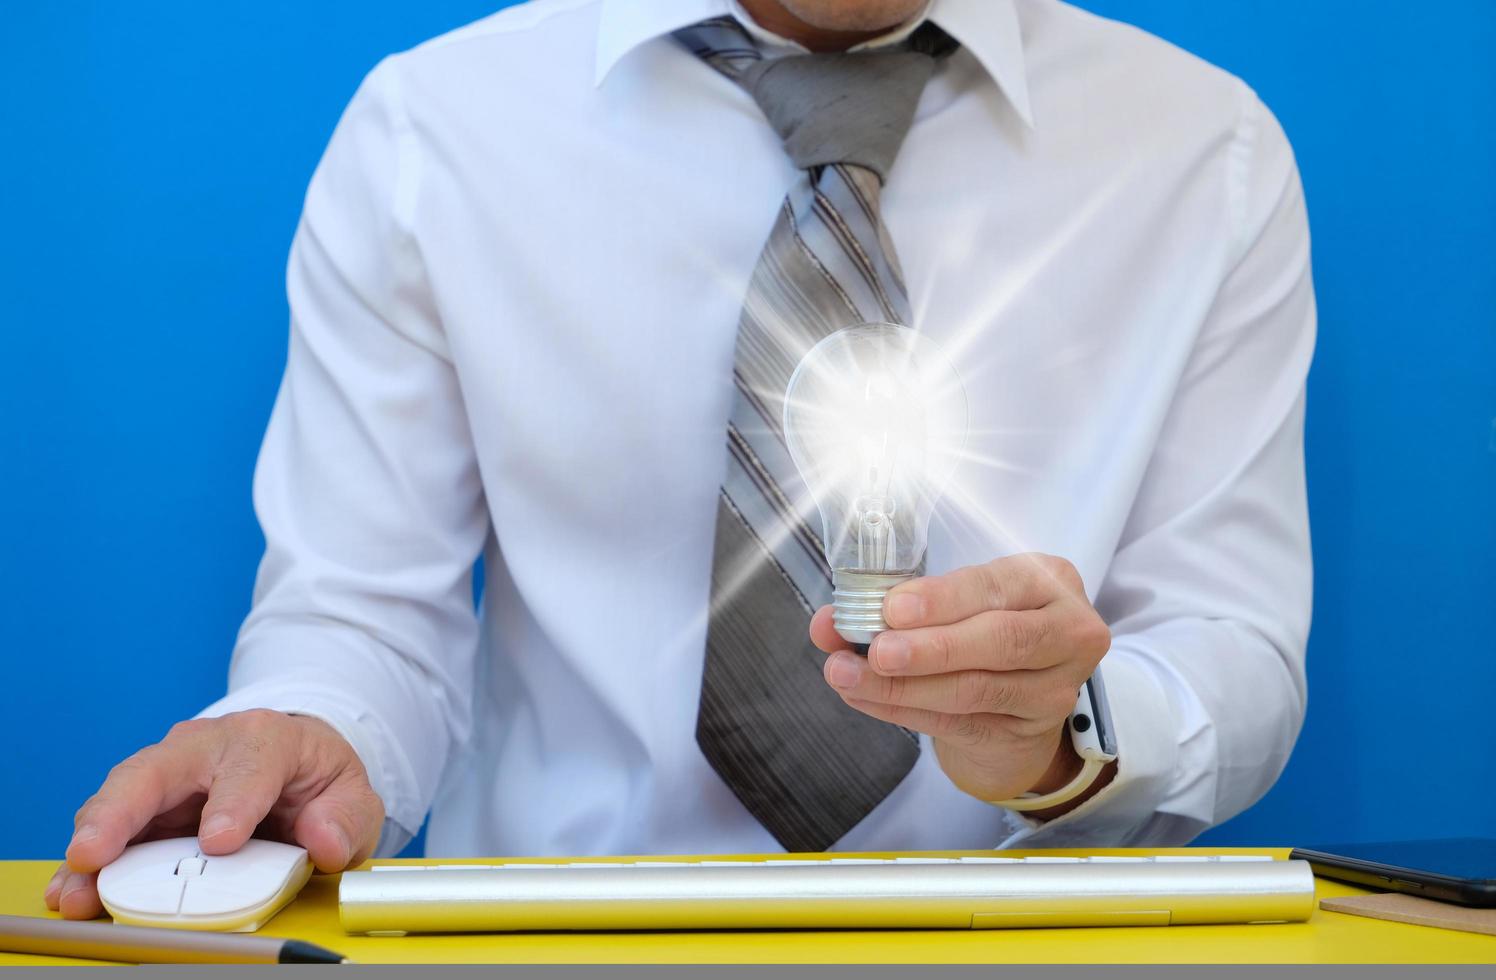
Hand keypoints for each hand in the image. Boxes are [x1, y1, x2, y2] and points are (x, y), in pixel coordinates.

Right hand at [44, 709, 383, 918]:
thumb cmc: (316, 779)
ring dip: (93, 845)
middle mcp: (207, 748)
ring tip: (76, 887)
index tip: (219, 841)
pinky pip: (110, 830)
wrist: (294, 765)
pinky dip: (89, 864)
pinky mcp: (145, 806)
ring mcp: (169, 774)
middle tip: (96, 852)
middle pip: (157, 771)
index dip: (234, 802)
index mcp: (267, 739)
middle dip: (122, 812)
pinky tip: (71, 890)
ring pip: (120, 800)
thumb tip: (324, 841)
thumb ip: (345, 819)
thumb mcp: (350, 795)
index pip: (250, 766)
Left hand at [811, 554, 1113, 811]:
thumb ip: (895, 606)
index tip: (892, 608)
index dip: (943, 598)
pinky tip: (865, 697)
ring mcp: (1056, 688)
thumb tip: (828, 623)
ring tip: (848, 676)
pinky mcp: (1031, 731)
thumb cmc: (982, 630)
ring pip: (976, 689)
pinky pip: (959, 722)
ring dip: (903, 685)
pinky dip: (904, 710)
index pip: (996, 586)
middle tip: (876, 651)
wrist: (1017, 699)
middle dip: (929, 647)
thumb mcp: (953, 604)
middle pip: (1000, 640)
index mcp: (1049, 579)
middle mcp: (1067, 631)